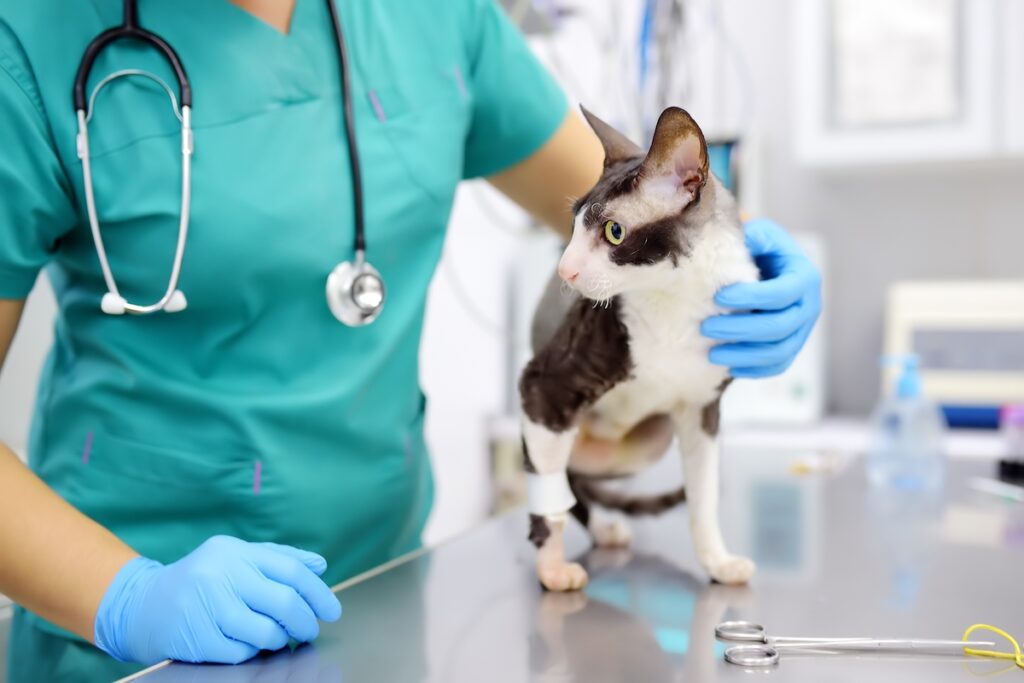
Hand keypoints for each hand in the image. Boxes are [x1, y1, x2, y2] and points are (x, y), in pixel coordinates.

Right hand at [94, 536, 342, 664]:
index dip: (318, 593)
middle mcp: (220, 574)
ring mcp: (206, 607)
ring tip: (280, 638)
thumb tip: (320, 565)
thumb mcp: (236, 557)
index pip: (291, 571)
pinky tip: (249, 645)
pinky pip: (242, 653)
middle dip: (305, 621)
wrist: (141, 605)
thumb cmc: (201, 580)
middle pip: (283, 602)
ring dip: (281, 640)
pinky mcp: (196, 638)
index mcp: (236, 551)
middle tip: (310, 630)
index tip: (332, 611)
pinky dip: (253, 652)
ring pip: (265, 632)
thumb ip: (280, 559)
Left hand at [701, 218, 821, 377]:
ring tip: (712, 354)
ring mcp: (803, 330)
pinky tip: (729, 368)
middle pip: (779, 327)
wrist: (772, 267)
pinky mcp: (792, 347)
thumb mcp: (760, 235)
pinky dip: (754, 370)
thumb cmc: (761, 249)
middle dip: (740, 329)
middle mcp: (809, 306)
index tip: (718, 296)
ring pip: (778, 351)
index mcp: (804, 277)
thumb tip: (741, 238)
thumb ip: (752, 236)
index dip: (750, 297)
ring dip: (744, 355)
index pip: (781, 293)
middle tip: (706, 327)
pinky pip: (777, 365)